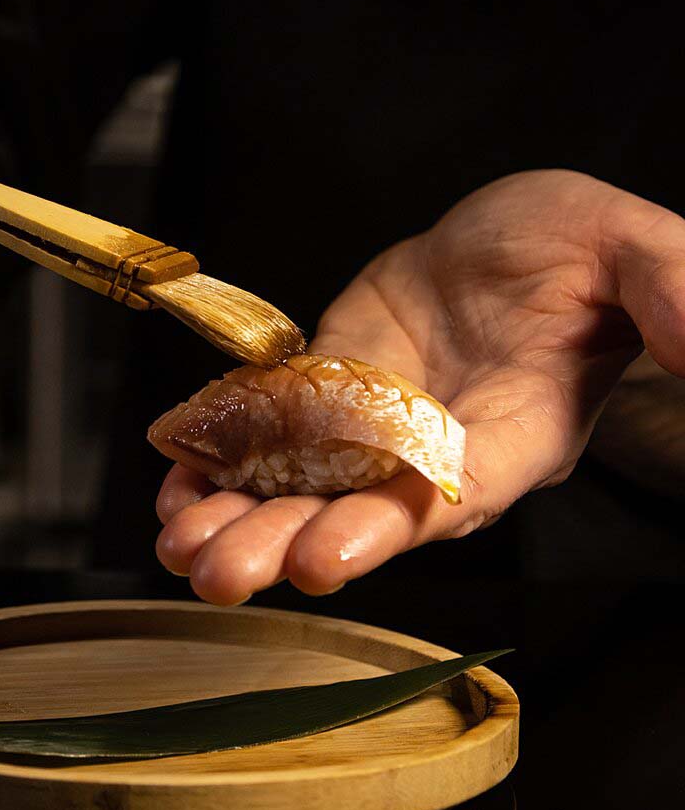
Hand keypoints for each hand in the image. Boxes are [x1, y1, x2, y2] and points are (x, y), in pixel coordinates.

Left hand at [155, 170, 684, 602]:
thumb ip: (669, 298)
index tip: (325, 556)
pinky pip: (272, 441)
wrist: (512, 237)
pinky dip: (222, 464)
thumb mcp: (631, 254)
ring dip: (239, 520)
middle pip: (362, 513)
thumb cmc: (581, 247)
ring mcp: (377, 427)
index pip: (454, 495)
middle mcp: (439, 451)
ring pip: (305, 489)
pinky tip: (175, 488)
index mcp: (518, 433)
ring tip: (178, 544)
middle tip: (218, 572)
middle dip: (288, 544)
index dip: (391, 528)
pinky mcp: (331, 393)